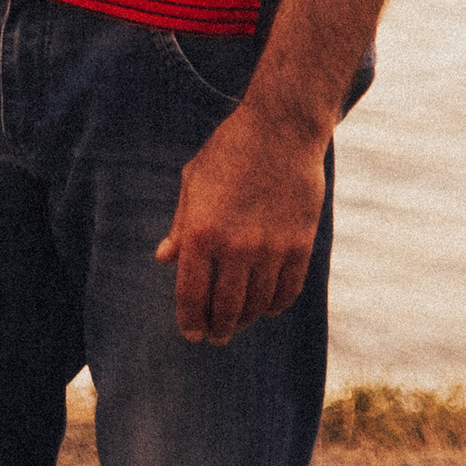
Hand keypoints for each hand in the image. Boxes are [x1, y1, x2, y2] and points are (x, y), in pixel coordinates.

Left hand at [155, 100, 329, 345]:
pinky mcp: (300, 246)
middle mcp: (236, 247)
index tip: (191, 334)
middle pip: (226, 309)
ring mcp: (271, 249)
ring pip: (258, 305)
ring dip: (246, 320)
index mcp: (202, 232)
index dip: (190, 321)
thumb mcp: (193, 182)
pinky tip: (266, 306)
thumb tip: (165, 259)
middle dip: (217, 330)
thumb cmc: (230, 150)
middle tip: (214, 337)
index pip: (192, 295)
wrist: (281, 128)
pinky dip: (275, 305)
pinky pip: (287, 291)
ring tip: (238, 322)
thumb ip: (181, 226)